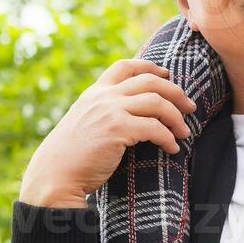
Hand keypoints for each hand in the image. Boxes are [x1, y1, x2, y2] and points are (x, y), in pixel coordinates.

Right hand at [16, 59, 196, 207]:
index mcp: (94, 93)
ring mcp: (110, 110)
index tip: (167, 74)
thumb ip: (103, 112)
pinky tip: (173, 148)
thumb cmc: (71, 158)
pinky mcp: (117, 128)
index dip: (149, 66)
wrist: (54, 176)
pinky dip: (168, 137)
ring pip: (157, 102)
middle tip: (189, 107)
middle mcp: (103, 96)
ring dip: (176, 117)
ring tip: (184, 132)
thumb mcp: (85, 123)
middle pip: (149, 81)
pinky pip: (154, 127)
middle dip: (175, 91)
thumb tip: (131, 114)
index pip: (124, 66)